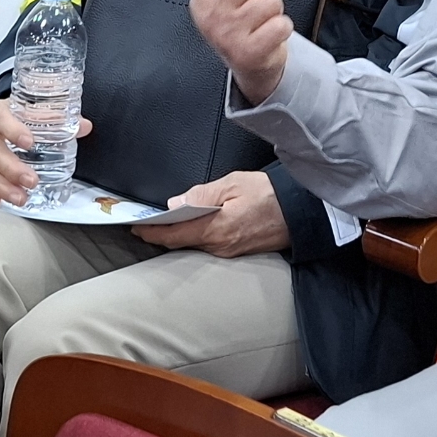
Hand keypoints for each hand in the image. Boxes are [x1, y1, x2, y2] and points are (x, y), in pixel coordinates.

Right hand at [0, 98, 94, 207]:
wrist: (0, 116)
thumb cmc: (18, 113)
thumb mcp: (36, 108)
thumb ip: (59, 117)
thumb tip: (83, 126)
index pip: (1, 118)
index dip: (13, 130)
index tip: (29, 143)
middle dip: (12, 169)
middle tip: (31, 180)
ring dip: (3, 186)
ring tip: (21, 198)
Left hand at [137, 170, 289, 255]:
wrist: (302, 213)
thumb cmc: (270, 194)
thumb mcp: (234, 183)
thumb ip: (202, 194)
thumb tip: (175, 202)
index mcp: (215, 229)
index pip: (173, 234)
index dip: (151, 232)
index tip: (134, 227)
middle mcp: (219, 246)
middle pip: (182, 242)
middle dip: (162, 233)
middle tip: (144, 223)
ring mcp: (229, 252)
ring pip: (195, 244)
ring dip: (179, 234)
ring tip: (163, 222)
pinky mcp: (237, 252)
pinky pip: (209, 245)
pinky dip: (196, 235)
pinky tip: (192, 226)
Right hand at [192, 0, 292, 104]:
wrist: (248, 64)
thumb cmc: (240, 19)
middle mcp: (211, 14)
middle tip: (256, 1)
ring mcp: (228, 35)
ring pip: (270, 1)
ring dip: (274, 9)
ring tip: (263, 19)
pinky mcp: (248, 53)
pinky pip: (281, 24)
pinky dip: (282, 27)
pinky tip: (269, 34)